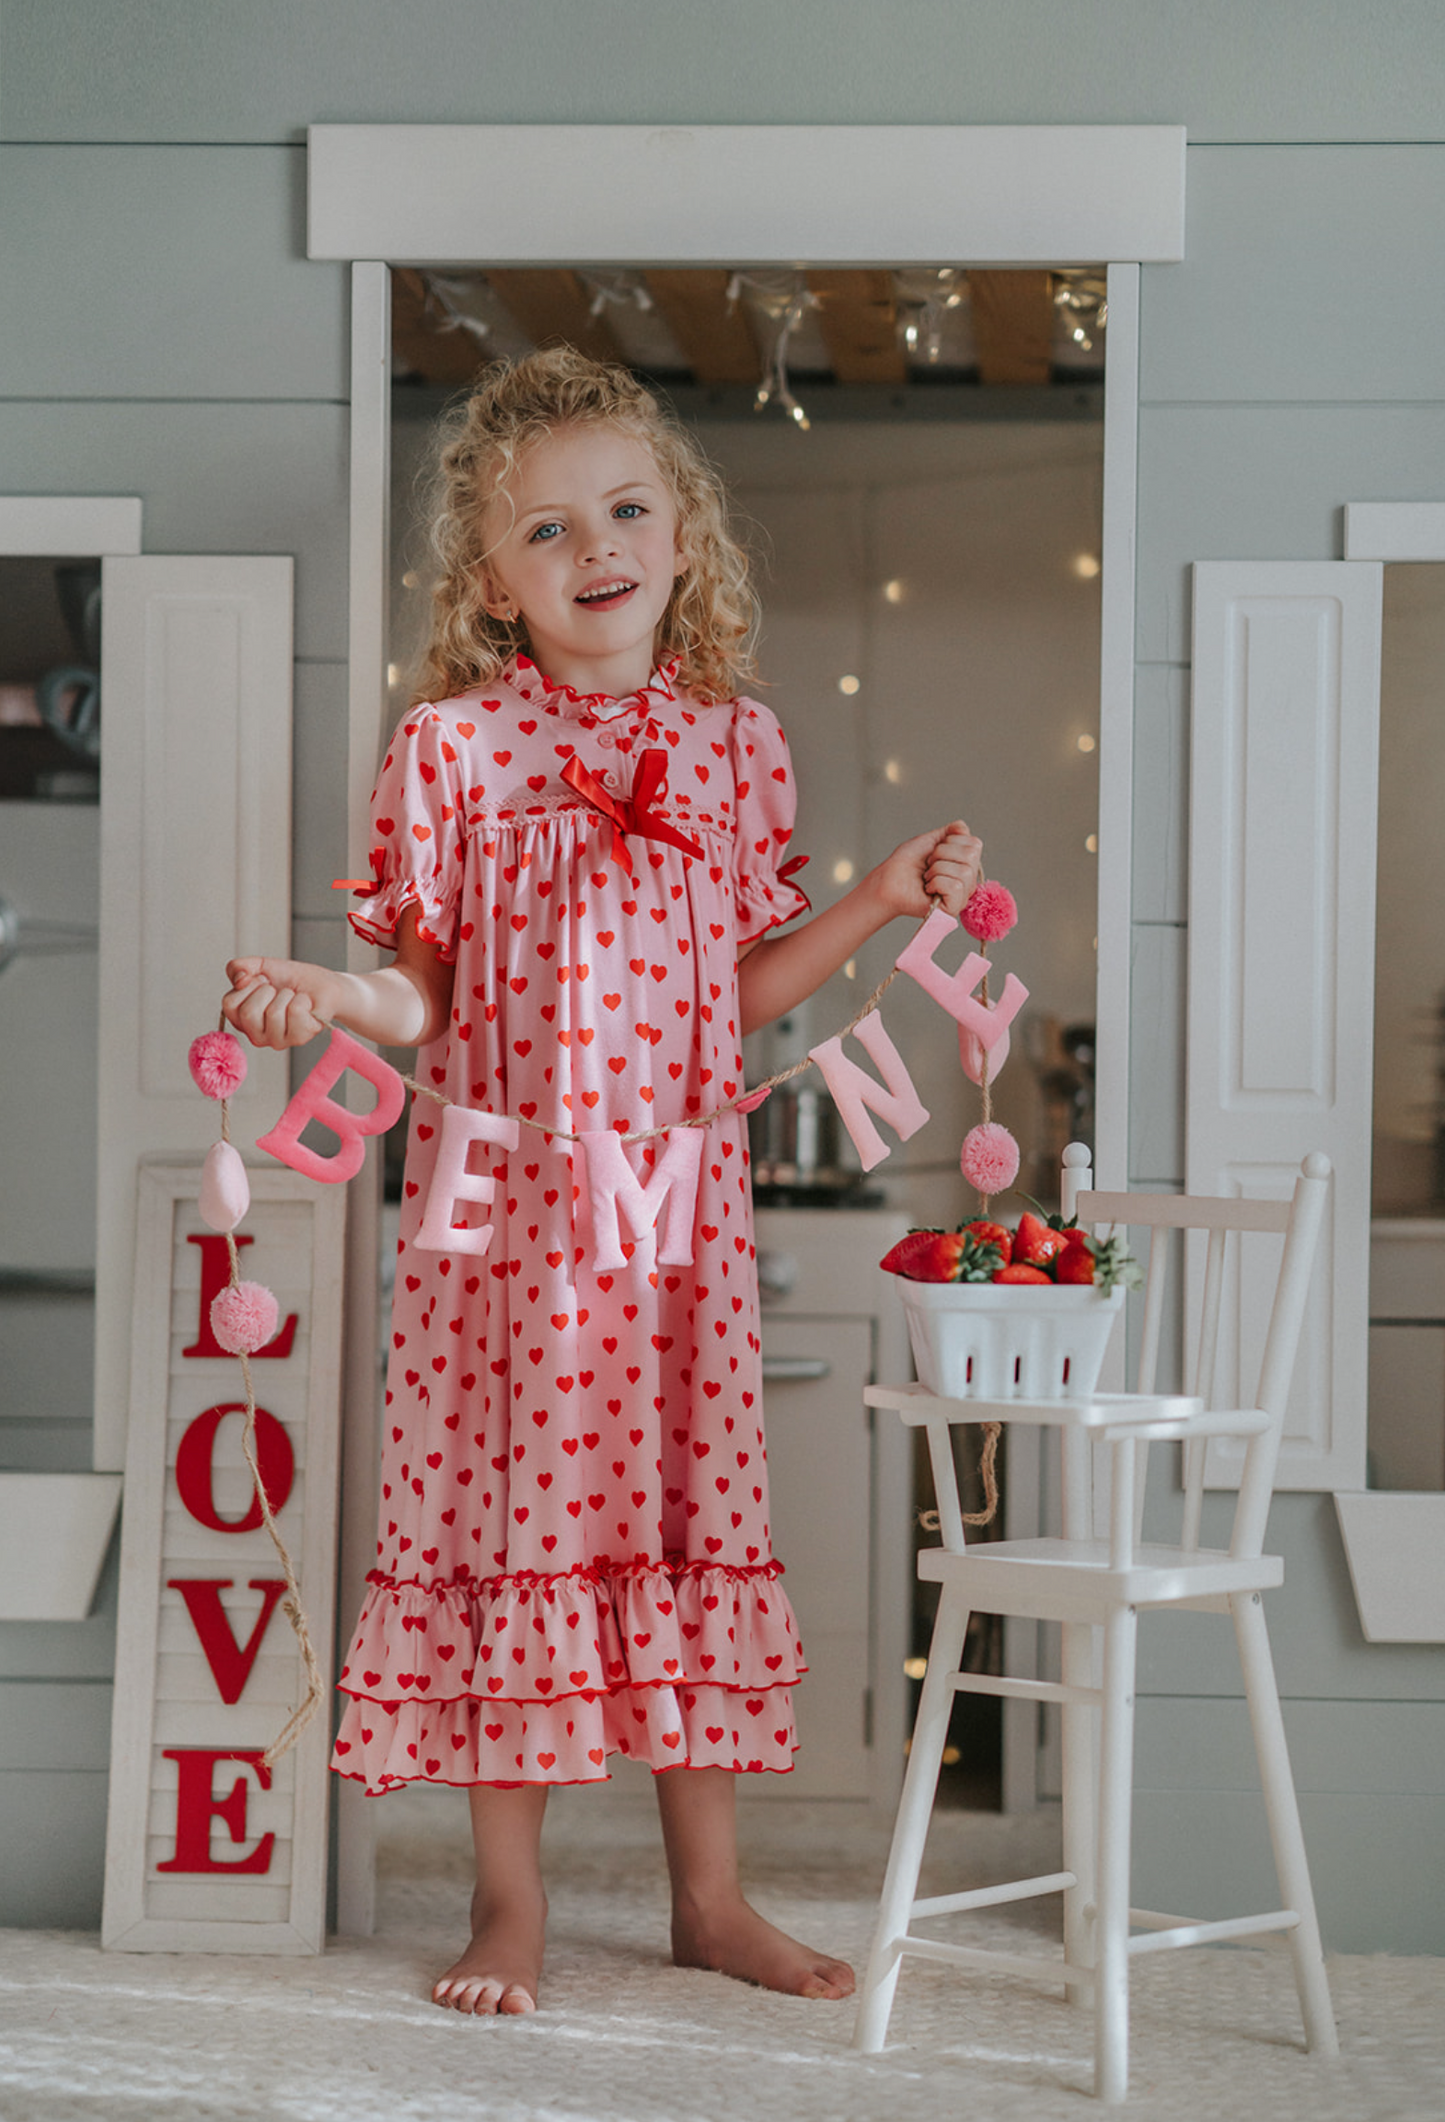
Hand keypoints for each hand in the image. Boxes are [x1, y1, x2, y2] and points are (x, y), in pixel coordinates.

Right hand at [223, 956, 338, 1049]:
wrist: (322, 985)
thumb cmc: (292, 980)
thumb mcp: (260, 966)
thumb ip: (238, 967)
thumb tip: (240, 979)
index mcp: (241, 1018)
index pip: (229, 1004)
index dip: (248, 986)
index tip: (263, 982)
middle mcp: (256, 1034)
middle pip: (249, 1013)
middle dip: (267, 991)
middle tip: (278, 990)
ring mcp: (277, 1040)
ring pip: (273, 1013)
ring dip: (287, 995)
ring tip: (292, 997)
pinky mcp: (298, 1039)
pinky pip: (296, 1011)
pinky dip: (303, 999)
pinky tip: (305, 1005)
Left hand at [873, 820, 982, 920]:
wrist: (888, 880)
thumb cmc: (906, 864)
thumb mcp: (930, 841)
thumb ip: (951, 831)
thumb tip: (964, 828)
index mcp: (966, 864)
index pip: (975, 844)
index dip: (950, 842)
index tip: (934, 852)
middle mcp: (968, 881)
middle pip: (971, 856)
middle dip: (942, 854)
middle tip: (928, 864)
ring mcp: (962, 896)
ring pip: (964, 872)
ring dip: (937, 869)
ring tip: (927, 877)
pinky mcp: (953, 908)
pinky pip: (956, 886)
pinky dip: (936, 882)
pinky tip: (928, 888)